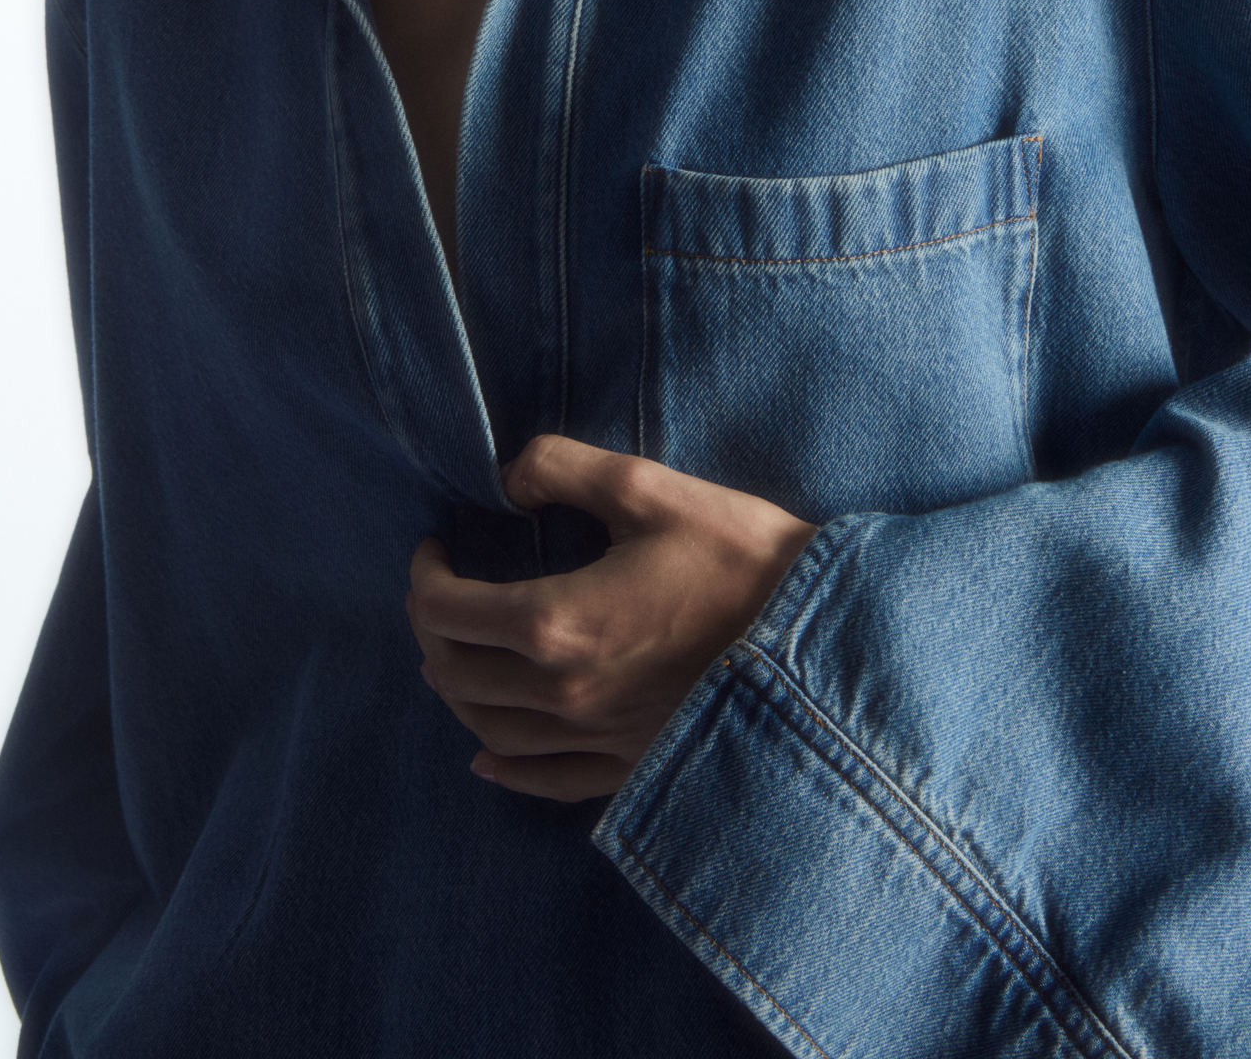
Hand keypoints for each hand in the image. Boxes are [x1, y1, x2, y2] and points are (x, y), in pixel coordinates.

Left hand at [406, 434, 817, 802]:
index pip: (446, 612)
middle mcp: (563, 694)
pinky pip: (544, 781)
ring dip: (458, 689)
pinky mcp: (630, 766)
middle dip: (432, 628)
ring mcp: (596, 741)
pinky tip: (488, 760)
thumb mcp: (651, 489)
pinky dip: (503, 769)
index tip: (437, 544)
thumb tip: (508, 478)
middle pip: (455, 674)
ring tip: (458, 652)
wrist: (825, 638)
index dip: (426, 575)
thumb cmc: (742, 556)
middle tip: (443, 588)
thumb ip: (565, 469)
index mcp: (557, 622)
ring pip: (488, 731)